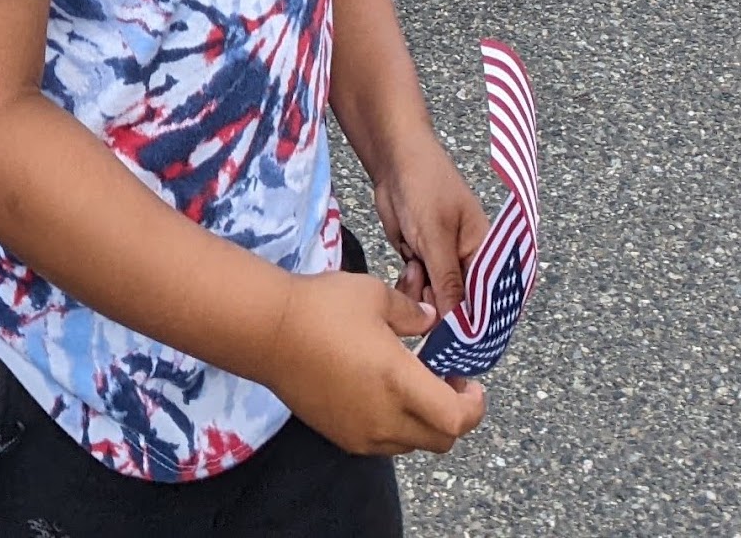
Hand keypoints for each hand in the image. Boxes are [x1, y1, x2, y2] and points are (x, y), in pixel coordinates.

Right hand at [264, 272, 486, 456]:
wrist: (266, 329)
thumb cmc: (322, 307)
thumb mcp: (374, 295)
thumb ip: (411, 313)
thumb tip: (431, 321)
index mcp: (400, 383)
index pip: (458, 419)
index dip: (473, 405)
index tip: (468, 381)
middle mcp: (386, 418)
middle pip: (441, 439)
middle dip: (452, 415)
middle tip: (445, 382)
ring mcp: (361, 432)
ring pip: (412, 443)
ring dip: (422, 422)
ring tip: (409, 386)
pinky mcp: (340, 435)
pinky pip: (382, 443)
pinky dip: (394, 426)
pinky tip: (377, 393)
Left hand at [370, 131, 489, 321]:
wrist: (394, 160)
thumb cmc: (424, 186)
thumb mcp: (436, 235)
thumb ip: (448, 280)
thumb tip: (461, 324)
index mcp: (488, 254)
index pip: (490, 301)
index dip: (477, 324)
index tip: (459, 341)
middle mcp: (470, 263)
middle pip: (462, 307)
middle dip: (443, 310)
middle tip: (427, 299)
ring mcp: (444, 263)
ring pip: (436, 300)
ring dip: (422, 296)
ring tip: (413, 269)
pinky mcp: (422, 260)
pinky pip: (419, 288)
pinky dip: (410, 286)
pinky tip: (406, 269)